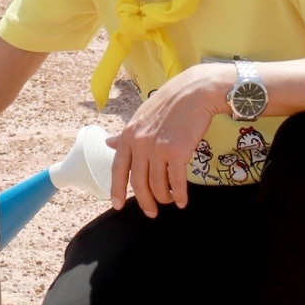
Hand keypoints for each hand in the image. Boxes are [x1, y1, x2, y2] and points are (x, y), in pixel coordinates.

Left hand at [107, 63, 231, 217]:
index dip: (116, 190)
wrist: (196, 91)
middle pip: (138, 183)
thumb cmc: (171, 102)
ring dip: (164, 198)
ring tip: (170, 201)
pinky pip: (176, 182)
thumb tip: (108, 143)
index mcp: (129, 134)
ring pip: (157, 185)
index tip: (117, 206)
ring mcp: (157, 148)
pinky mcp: (177, 152)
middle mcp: (140, 143)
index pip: (118, 168)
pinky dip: (180, 195)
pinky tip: (183, 201)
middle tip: (151, 212)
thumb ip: (126, 134)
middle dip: (145, 201)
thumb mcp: (142, 116)